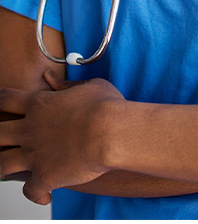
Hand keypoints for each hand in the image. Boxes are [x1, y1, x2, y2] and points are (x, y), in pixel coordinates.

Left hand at [0, 73, 123, 203]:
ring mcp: (34, 155)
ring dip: (5, 166)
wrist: (111, 133)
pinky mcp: (44, 177)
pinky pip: (29, 191)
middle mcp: (30, 129)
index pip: (5, 100)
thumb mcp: (88, 86)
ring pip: (2, 164)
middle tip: (6, 139)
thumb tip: (51, 79)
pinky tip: (45, 194)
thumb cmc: (105, 107)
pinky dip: (35, 193)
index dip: (0, 102)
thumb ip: (66, 85)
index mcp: (38, 104)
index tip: (1, 105)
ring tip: (13, 168)